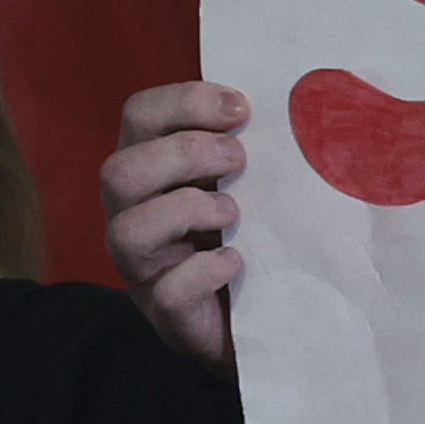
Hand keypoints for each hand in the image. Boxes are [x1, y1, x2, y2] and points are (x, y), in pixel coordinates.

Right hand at [103, 80, 252, 367]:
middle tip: (237, 158)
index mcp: (154, 172)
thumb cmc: (260, 236)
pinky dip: (204, 271)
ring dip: (184, 209)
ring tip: (232, 212)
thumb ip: (257, 145)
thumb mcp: (256, 182)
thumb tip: (305, 100)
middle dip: (181, 154)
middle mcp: (136, 216)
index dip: (181, 103)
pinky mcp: (171, 316)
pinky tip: (236, 261)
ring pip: (127, 230)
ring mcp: (147, 270)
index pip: (138, 117)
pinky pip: (169, 292)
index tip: (239, 108)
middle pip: (119, 171)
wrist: (272, 322)